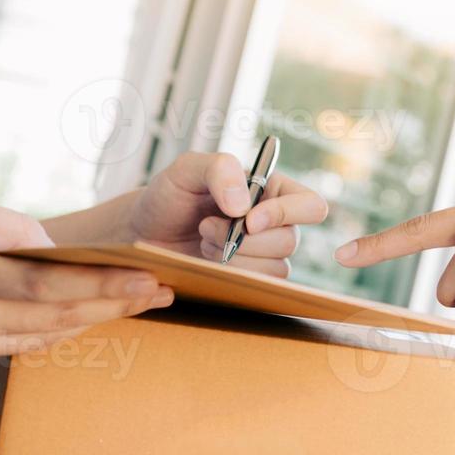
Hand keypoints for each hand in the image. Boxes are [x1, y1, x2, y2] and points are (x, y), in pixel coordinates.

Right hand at [0, 188, 176, 380]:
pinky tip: (72, 312)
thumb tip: (55, 250)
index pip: (44, 290)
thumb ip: (5, 228)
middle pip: (51, 320)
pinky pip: (5, 347)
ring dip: (84, 320)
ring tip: (132, 300)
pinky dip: (40, 328)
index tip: (149, 279)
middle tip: (163, 291)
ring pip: (33, 339)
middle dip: (113, 305)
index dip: (103, 288)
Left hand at [128, 152, 327, 277]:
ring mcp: (265, 253)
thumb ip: (220, 170)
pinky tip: (209, 261)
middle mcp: (276, 221)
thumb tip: (245, 206)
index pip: (310, 205)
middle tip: (206, 227)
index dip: (287, 214)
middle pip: (291, 240)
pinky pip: (261, 286)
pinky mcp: (252, 279)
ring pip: (277, 267)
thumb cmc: (168, 195)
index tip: (249, 220)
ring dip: (235, 258)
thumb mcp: (187, 168)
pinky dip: (233, 276)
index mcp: (272, 190)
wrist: (144, 233)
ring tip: (205, 242)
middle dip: (245, 240)